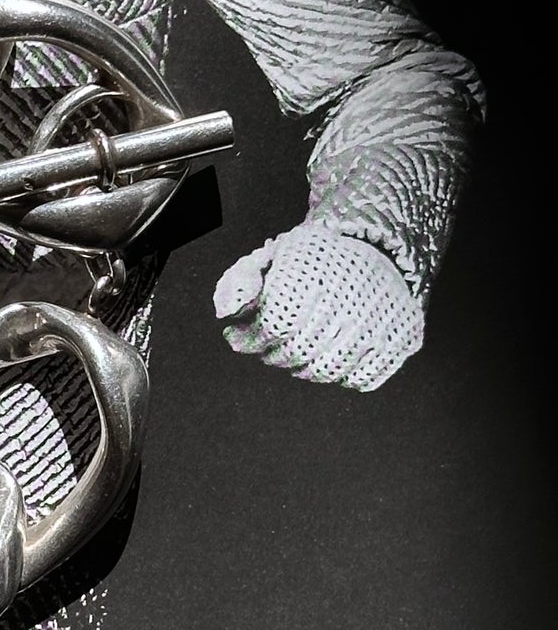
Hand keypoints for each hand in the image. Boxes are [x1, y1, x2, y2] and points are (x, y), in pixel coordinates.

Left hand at [213, 222, 422, 391]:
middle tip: (270, 347)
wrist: (379, 249)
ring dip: (303, 369)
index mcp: (316, 273)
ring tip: (299, 351)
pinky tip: (331, 356)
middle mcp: (350, 298)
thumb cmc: (316, 260)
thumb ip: (242, 279)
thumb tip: (226, 314)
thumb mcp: (274, 256)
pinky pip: (362, 379)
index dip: (251, 339)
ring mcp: (380, 323)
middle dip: (274, 355)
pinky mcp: (402, 341)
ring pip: (326, 371)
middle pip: (296, 353)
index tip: (241, 337)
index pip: (272, 327)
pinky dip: (342, 376)